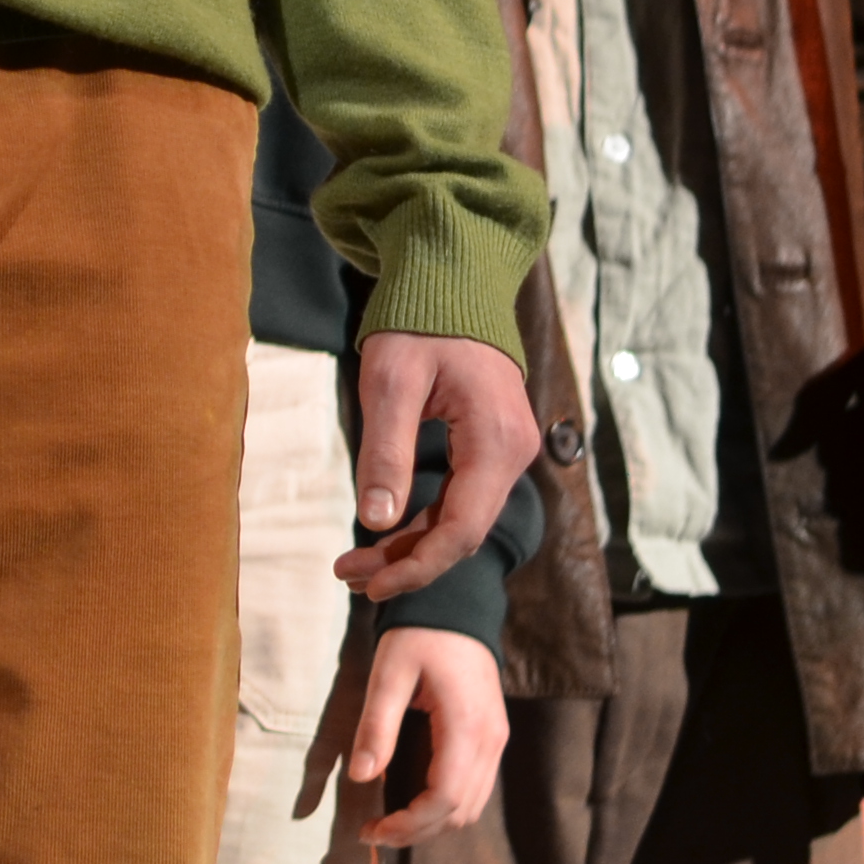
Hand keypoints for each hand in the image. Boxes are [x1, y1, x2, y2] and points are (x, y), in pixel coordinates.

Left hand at [311, 622, 503, 854]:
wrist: (457, 606)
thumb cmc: (419, 635)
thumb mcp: (388, 674)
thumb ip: (377, 726)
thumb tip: (361, 776)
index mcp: (466, 729)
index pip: (444, 800)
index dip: (408, 824)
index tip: (372, 829)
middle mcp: (490, 742)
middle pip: (460, 811)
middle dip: (417, 831)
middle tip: (374, 832)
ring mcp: (496, 741)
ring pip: (471, 805)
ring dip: (433, 823)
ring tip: (391, 823)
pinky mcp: (493, 737)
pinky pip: (476, 788)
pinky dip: (447, 806)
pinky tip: (416, 803)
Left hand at [338, 332, 536, 600]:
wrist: (451, 281)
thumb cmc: (418, 324)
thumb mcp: (390, 382)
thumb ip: (387, 450)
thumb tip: (377, 521)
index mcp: (497, 441)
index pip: (462, 528)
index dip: (417, 565)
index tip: (368, 583)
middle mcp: (515, 452)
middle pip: (463, 531)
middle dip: (408, 562)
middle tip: (348, 577)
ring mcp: (508, 449)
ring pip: (463, 518)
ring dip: (414, 545)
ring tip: (359, 564)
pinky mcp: (493, 445)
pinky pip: (463, 497)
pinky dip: (425, 519)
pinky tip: (389, 533)